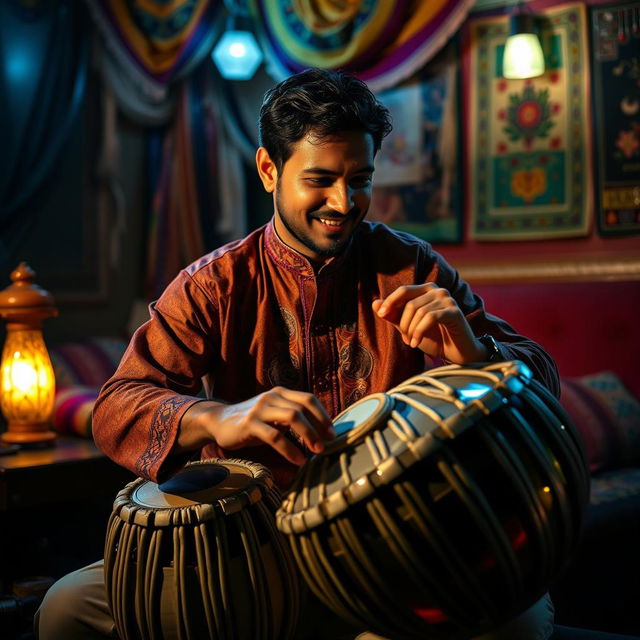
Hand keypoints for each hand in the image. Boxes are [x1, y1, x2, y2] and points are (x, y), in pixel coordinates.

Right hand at [181, 387, 334, 465]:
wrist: (219, 421)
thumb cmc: (253, 422)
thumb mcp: (274, 415)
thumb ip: (292, 418)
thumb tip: (320, 432)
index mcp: (280, 393)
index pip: (308, 399)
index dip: (323, 415)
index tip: (332, 433)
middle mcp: (271, 397)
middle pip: (302, 408)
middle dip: (318, 427)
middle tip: (326, 445)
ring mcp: (260, 409)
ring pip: (292, 417)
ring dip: (308, 436)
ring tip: (316, 452)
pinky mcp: (249, 424)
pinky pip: (274, 436)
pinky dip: (290, 449)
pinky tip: (298, 460)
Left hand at [372, 283, 486, 363]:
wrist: (457, 354)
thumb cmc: (434, 339)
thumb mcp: (409, 328)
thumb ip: (394, 316)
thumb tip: (374, 303)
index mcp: (426, 290)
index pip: (403, 290)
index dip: (390, 301)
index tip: (382, 315)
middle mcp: (438, 291)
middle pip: (410, 303)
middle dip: (403, 324)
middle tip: (405, 340)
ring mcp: (447, 300)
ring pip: (419, 311)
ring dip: (411, 330)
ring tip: (412, 343)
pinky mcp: (454, 311)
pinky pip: (430, 318)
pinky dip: (419, 332)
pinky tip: (416, 344)